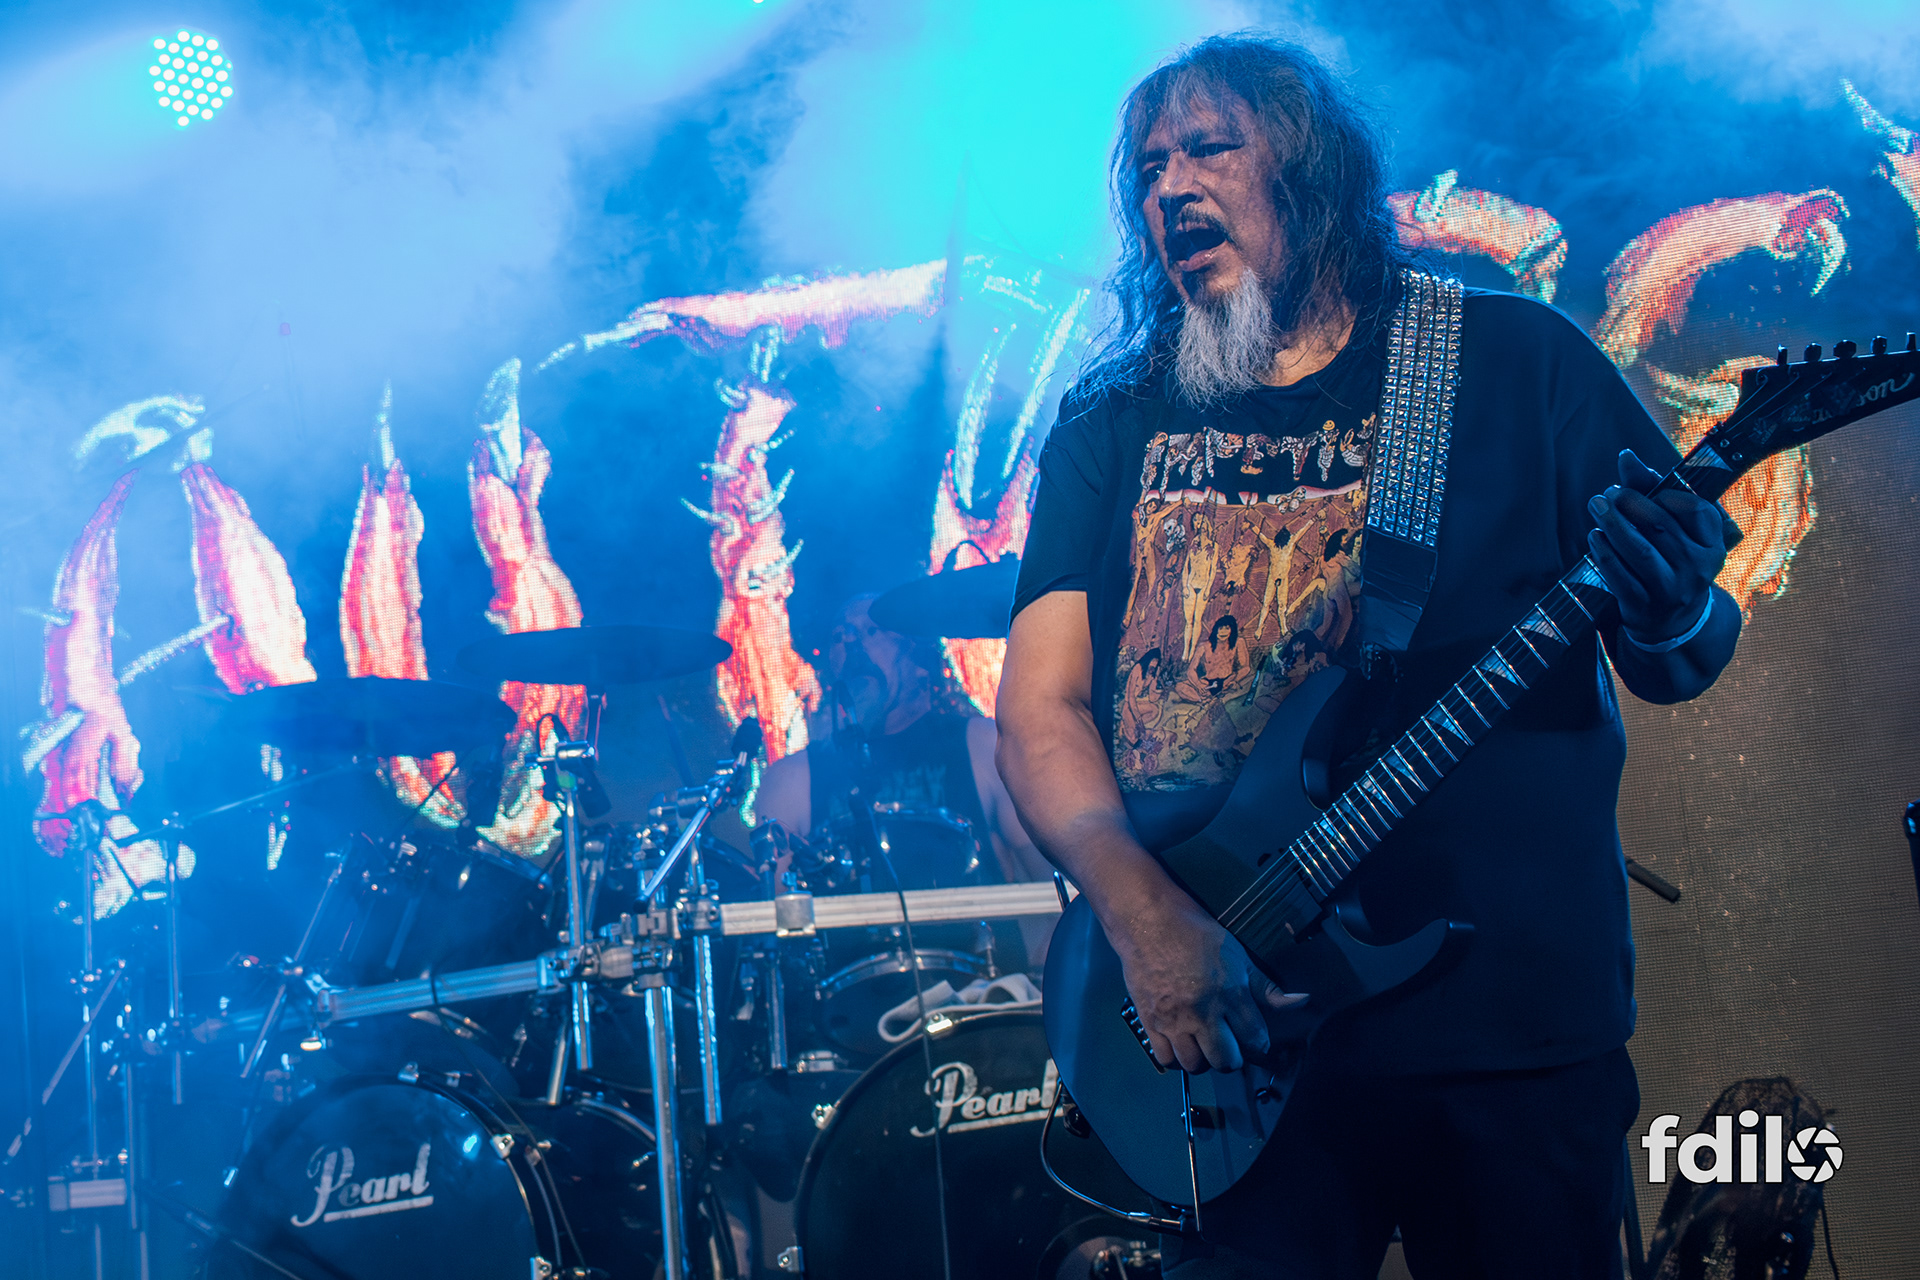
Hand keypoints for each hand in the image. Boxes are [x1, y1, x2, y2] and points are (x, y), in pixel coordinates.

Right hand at [1109, 894, 1305, 1073]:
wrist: (1148, 921)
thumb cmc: (1196, 933)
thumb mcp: (1237, 954)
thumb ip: (1266, 986)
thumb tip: (1302, 1001)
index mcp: (1230, 993)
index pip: (1255, 1040)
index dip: (1259, 1045)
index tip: (1253, 1040)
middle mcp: (1204, 1011)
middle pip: (1226, 1061)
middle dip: (1232, 1059)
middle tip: (1228, 1045)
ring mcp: (1174, 1019)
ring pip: (1194, 1064)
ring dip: (1203, 1060)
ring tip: (1203, 1045)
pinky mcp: (1150, 1021)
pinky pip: (1166, 1058)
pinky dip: (1175, 1058)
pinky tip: (1180, 1044)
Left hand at [1586, 449, 1728, 640]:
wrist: (1672, 622)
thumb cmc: (1671, 561)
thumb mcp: (1675, 531)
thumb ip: (1651, 491)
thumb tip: (1625, 455)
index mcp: (1713, 546)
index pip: (1697, 510)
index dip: (1669, 494)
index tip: (1647, 489)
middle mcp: (1698, 569)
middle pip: (1661, 527)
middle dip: (1630, 503)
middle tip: (1609, 493)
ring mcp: (1672, 590)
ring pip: (1639, 550)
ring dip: (1613, 523)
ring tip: (1596, 504)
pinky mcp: (1644, 606)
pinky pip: (1620, 575)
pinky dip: (1604, 553)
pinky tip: (1595, 536)